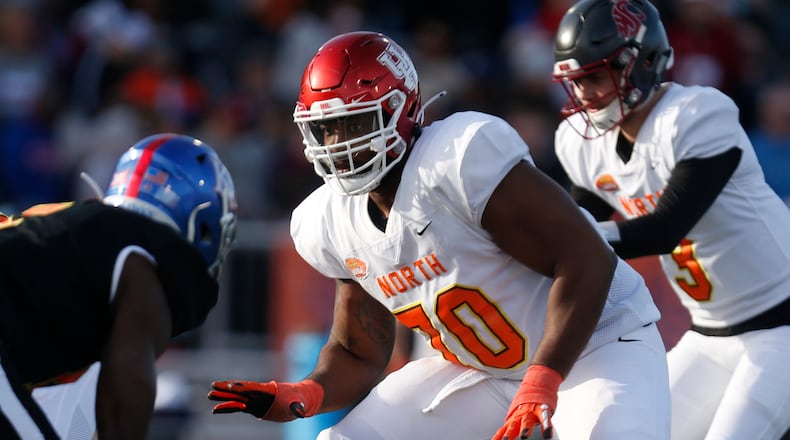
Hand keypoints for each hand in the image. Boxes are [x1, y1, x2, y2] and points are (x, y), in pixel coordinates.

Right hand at [207, 379, 323, 421]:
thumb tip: (302, 412)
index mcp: (268, 391)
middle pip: (241, 390)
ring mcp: (255, 399)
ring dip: (224, 396)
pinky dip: (227, 408)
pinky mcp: (253, 407)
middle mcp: (259, 394)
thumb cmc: (300, 399)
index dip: (242, 387)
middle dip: (227, 388)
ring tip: (210, 394)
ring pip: (236, 397)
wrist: (300, 398)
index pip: (253, 388)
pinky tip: (216, 409)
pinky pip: (238, 407)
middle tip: (213, 385)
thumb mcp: (300, 404)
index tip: (230, 385)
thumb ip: (298, 408)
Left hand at [492, 365, 562, 439]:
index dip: (498, 436)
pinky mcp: (544, 408)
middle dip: (509, 434)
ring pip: (528, 420)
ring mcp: (532, 411)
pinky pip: (545, 418)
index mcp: (514, 417)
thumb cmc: (527, 404)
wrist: (538, 384)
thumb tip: (499, 436)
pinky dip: (547, 426)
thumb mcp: (516, 414)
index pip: (503, 429)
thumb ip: (510, 425)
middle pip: (514, 425)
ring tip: (524, 436)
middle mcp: (521, 415)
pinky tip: (547, 434)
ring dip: (526, 428)